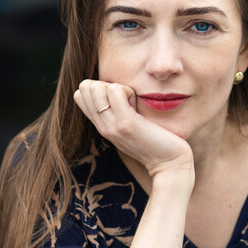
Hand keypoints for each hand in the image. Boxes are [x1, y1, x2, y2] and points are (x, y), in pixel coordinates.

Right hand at [73, 80, 193, 180]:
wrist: (168, 163)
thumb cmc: (155, 140)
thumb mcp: (130, 124)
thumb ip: (118, 110)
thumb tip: (113, 87)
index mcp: (102, 126)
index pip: (79, 95)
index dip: (98, 88)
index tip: (119, 99)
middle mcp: (102, 126)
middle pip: (85, 88)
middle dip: (106, 85)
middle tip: (127, 99)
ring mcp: (111, 126)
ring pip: (96, 88)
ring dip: (117, 87)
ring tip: (133, 101)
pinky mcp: (126, 123)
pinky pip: (115, 90)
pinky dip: (127, 90)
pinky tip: (138, 102)